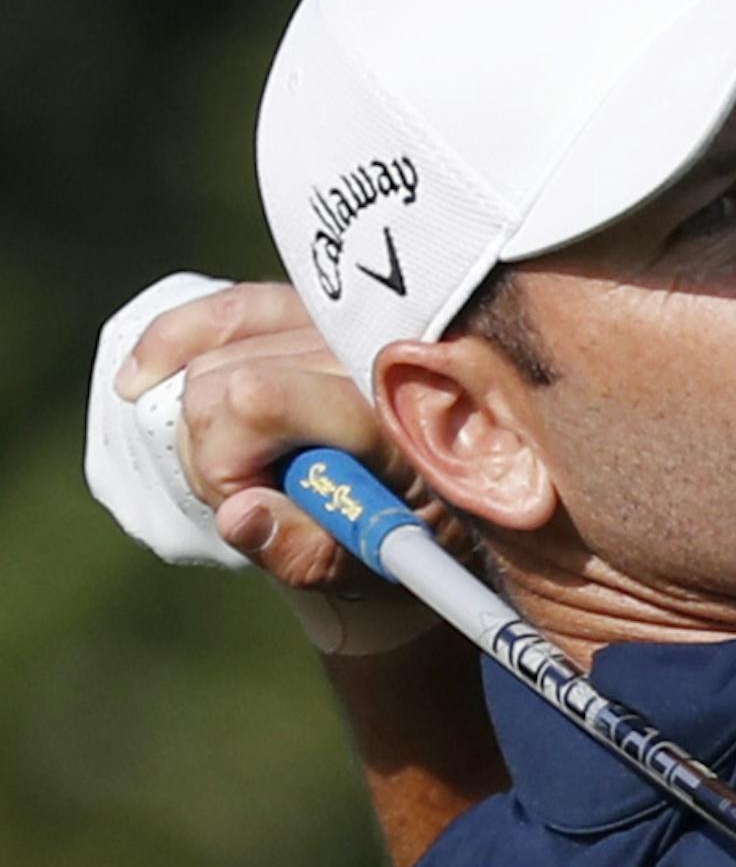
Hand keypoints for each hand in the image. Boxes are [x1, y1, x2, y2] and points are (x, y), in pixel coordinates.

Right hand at [90, 276, 447, 655]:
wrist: (461, 494)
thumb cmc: (420, 534)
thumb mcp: (378, 561)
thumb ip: (307, 548)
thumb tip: (236, 514)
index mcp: (384, 406)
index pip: (252, 400)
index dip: (223, 464)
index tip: (248, 505)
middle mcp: (361, 343)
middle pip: (219, 380)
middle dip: (211, 448)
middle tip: (252, 493)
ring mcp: (335, 316)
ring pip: (211, 350)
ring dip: (202, 414)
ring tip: (248, 463)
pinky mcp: (312, 305)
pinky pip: (227, 309)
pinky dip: (177, 340)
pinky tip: (143, 379)